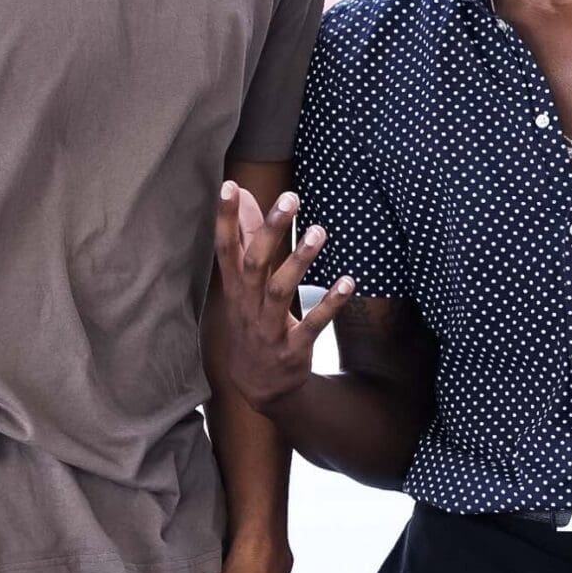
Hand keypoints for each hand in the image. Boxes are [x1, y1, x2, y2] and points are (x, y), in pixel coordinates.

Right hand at [214, 183, 355, 413]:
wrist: (259, 387)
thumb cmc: (251, 321)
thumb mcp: (242, 283)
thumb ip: (244, 237)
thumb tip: (240, 192)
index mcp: (234, 288)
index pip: (224, 248)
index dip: (224, 218)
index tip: (228, 185)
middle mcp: (247, 305)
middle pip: (254, 263)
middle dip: (271, 231)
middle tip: (290, 198)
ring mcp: (268, 329)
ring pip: (280, 291)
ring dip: (299, 261)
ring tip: (320, 231)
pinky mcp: (293, 349)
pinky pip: (313, 324)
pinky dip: (330, 304)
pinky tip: (348, 282)